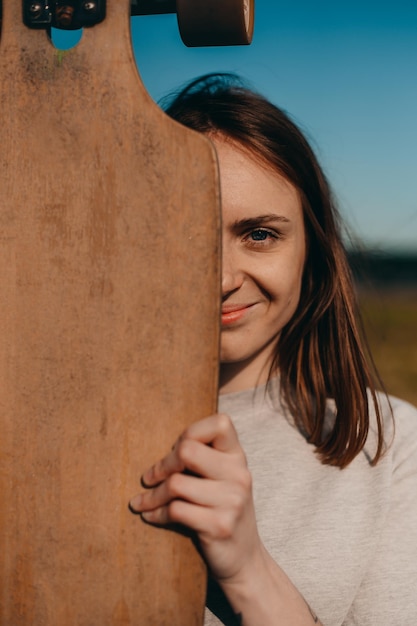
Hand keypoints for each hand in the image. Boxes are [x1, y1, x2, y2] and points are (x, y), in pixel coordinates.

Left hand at [129, 413, 262, 583]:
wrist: (244, 560)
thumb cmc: (222, 511)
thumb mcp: (222, 479)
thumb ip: (204, 458)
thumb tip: (162, 450)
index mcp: (238, 457)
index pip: (220, 422)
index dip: (191, 432)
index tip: (177, 451)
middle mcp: (239, 474)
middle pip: (188, 450)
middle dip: (162, 465)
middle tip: (150, 478)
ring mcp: (232, 500)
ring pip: (175, 484)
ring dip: (152, 496)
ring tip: (143, 502)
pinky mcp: (219, 525)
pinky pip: (175, 510)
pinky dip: (156, 513)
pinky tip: (151, 516)